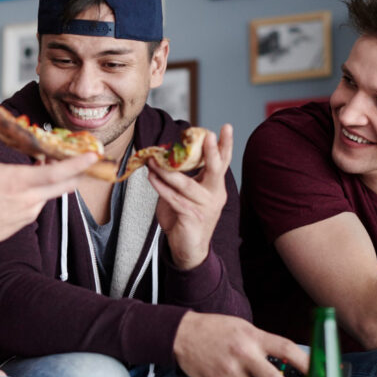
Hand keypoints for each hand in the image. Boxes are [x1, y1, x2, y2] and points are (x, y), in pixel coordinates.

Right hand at [0, 107, 97, 248]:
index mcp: (18, 182)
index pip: (56, 173)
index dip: (77, 164)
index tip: (93, 155)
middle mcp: (29, 198)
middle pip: (66, 184)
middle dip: (79, 170)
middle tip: (88, 157)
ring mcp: (30, 211)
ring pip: (53, 192)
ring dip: (57, 178)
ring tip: (50, 162)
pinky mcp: (27, 220)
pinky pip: (42, 201)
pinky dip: (43, 189)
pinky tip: (33, 181)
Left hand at [148, 125, 232, 269]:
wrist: (189, 249)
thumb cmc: (187, 218)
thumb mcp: (188, 194)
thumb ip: (183, 177)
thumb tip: (164, 156)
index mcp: (216, 187)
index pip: (223, 162)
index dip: (225, 145)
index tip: (226, 127)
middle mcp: (214, 195)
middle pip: (216, 170)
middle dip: (212, 152)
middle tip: (209, 135)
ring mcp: (204, 207)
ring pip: (186, 184)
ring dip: (167, 170)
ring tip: (153, 159)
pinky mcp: (191, 217)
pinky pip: (173, 198)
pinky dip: (160, 186)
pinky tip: (151, 177)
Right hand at [172, 311, 308, 376]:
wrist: (182, 334)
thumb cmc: (216, 330)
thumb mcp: (243, 329)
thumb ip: (262, 344)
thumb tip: (284, 367)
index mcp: (253, 336)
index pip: (286, 349)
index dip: (306, 363)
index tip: (318, 374)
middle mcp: (243, 353)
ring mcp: (229, 370)